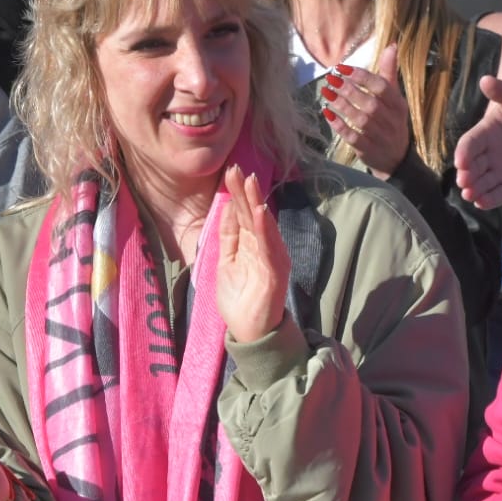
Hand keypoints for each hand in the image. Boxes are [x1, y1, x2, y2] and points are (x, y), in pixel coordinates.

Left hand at [216, 165, 289, 342]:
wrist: (250, 332)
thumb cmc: (240, 299)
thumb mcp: (226, 261)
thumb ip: (228, 236)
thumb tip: (228, 205)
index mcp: (252, 245)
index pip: (245, 214)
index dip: (239, 193)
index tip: (230, 171)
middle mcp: (265, 248)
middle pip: (255, 215)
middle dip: (246, 191)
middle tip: (237, 168)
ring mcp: (272, 259)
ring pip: (264, 226)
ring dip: (257, 203)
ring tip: (251, 182)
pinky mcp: (275, 273)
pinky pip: (269, 248)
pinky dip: (265, 230)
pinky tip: (261, 213)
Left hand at [322, 44, 410, 176]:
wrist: (396, 158)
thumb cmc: (391, 120)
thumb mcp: (394, 97)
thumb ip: (389, 73)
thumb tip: (391, 45)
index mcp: (398, 104)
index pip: (381, 87)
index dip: (362, 77)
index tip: (342, 68)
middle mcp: (391, 120)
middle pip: (370, 103)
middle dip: (349, 90)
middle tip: (331, 79)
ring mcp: (380, 136)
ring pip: (361, 119)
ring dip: (342, 105)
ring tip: (327, 93)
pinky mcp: (368, 150)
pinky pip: (353, 137)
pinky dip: (340, 126)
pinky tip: (327, 114)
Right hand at [453, 76, 501, 208]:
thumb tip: (485, 80)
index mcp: (485, 134)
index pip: (469, 144)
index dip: (463, 152)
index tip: (461, 161)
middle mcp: (486, 155)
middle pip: (471, 166)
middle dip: (466, 174)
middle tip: (464, 181)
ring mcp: (497, 173)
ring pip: (481, 183)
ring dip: (473, 189)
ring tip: (469, 194)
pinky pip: (497, 195)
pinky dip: (488, 200)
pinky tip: (482, 203)